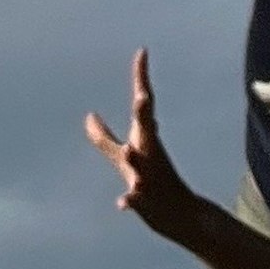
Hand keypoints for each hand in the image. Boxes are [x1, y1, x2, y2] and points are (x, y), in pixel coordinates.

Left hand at [85, 50, 201, 241]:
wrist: (182, 216)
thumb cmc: (152, 182)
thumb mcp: (122, 159)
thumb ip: (103, 138)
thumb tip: (88, 117)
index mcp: (146, 139)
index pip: (142, 106)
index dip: (141, 78)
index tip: (142, 52)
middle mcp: (150, 154)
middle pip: (146, 128)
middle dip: (144, 113)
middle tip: (143, 96)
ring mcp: (150, 178)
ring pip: (141, 166)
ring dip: (134, 158)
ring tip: (130, 149)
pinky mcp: (147, 201)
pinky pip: (137, 200)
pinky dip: (130, 201)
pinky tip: (122, 203)